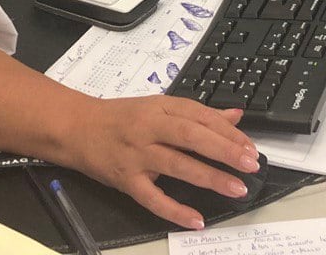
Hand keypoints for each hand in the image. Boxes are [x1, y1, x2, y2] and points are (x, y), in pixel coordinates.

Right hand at [65, 94, 259, 228]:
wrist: (75, 127)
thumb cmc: (120, 117)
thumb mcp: (159, 106)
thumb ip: (197, 113)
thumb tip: (235, 116)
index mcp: (160, 106)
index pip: (200, 116)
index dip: (228, 131)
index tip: (250, 147)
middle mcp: (149, 127)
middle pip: (192, 136)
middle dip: (225, 150)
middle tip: (250, 164)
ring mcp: (136, 154)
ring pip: (177, 165)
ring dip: (210, 178)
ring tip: (236, 188)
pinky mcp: (125, 180)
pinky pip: (152, 198)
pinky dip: (175, 210)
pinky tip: (196, 219)